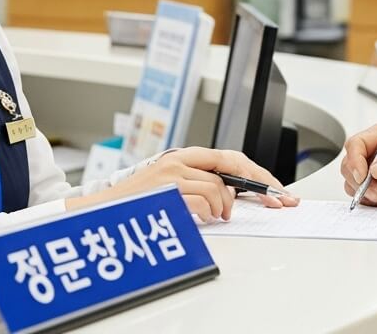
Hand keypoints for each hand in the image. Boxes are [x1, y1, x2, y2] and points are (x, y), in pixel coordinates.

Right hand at [67, 147, 298, 220]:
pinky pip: (203, 204)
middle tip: (275, 203)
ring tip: (210, 216)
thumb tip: (231, 199)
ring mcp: (173, 174)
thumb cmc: (135, 204)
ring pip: (219, 190)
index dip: (258, 173)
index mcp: (183, 157)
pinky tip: (196, 218)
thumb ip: (198, 185)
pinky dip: (205, 215)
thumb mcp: (170, 187)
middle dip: (259, 187)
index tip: (278, 189)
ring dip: (221, 208)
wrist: (99, 211)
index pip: (230, 158)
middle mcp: (180, 160)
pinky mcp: (167, 190)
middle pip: (233, 167)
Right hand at [340, 125, 376, 206]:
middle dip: (359, 183)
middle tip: (376, 194)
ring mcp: (370, 171)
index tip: (363, 176)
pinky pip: (363, 196)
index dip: (355, 160)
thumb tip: (375, 169)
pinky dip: (373, 201)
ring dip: (367, 194)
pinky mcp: (374, 186)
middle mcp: (369, 153)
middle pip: (349, 166)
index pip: (355, 144)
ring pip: (352, 183)